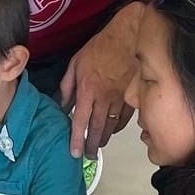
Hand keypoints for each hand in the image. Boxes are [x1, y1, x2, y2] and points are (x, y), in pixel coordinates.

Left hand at [59, 8, 141, 158]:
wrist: (129, 38)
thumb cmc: (100, 47)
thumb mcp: (76, 62)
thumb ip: (68, 85)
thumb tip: (62, 103)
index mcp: (87, 89)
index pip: (80, 120)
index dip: (76, 138)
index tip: (74, 152)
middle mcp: (103, 97)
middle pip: (96, 128)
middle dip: (91, 145)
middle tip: (87, 156)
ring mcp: (119, 98)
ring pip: (110, 125)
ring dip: (103, 138)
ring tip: (97, 147)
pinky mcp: (131, 96)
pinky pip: (124, 118)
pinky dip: (117, 127)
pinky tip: (112, 131)